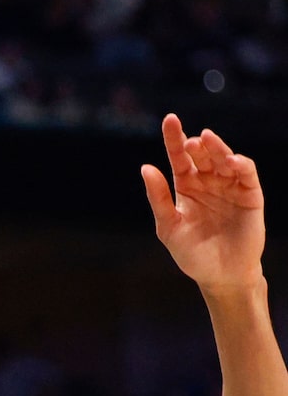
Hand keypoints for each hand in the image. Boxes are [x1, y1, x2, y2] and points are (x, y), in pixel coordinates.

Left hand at [142, 114, 265, 293]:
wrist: (221, 276)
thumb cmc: (192, 253)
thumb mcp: (169, 226)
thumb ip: (158, 198)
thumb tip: (145, 167)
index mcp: (186, 186)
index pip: (179, 157)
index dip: (174, 138)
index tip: (170, 119)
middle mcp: (208, 182)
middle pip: (203, 154)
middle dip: (198, 144)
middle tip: (191, 141)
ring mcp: (230, 187)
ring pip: (225, 159)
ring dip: (218, 148)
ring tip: (208, 140)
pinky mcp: (250, 196)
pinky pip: (247, 174)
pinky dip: (241, 164)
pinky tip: (232, 161)